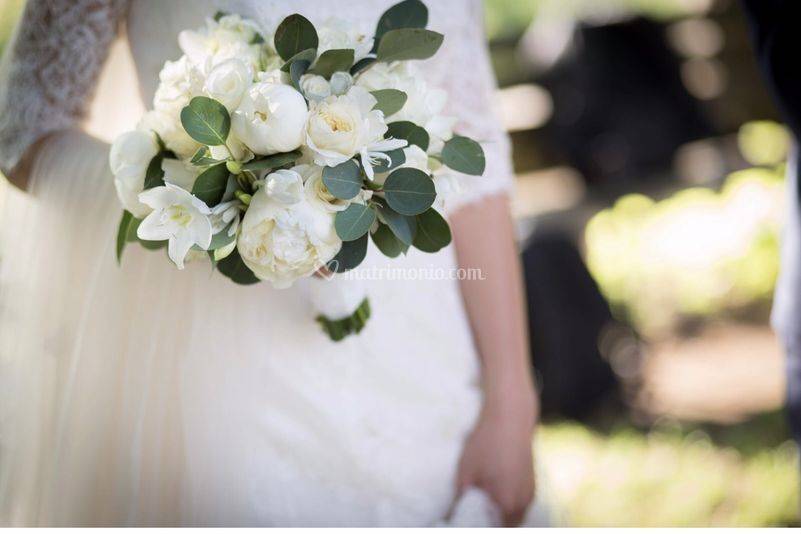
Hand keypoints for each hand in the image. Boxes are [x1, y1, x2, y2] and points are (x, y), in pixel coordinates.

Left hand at [455, 393, 536, 525]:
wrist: (510, 416)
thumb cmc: (486, 442)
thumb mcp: (465, 471)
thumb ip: (460, 499)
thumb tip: (450, 515)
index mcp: (507, 504)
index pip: (492, 529)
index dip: (478, 526)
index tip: (464, 518)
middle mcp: (523, 503)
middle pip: (505, 526)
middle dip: (490, 522)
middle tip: (471, 513)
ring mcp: (530, 493)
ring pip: (514, 516)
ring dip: (499, 514)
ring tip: (481, 503)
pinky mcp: (532, 482)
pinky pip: (519, 503)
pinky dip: (507, 503)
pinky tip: (494, 490)